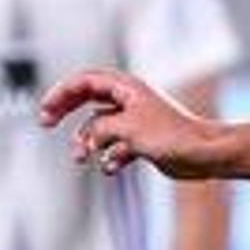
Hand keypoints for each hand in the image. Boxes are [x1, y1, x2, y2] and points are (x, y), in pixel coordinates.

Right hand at [41, 68, 227, 179]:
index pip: (86, 81)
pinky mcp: (142, 143)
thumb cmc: (173, 136)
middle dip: (65, 111)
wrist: (204, 155)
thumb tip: (86, 140)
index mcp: (127, 88)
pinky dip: (108, 158)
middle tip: (45, 123)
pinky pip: (114, 148)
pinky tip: (110, 168)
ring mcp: (135, 122)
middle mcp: (129, 102)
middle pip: (87, 100)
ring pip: (98, 129)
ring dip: (86, 143)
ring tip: (81, 157)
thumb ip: (99, 129)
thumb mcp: (126, 128)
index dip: (62, 92)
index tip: (46, 109)